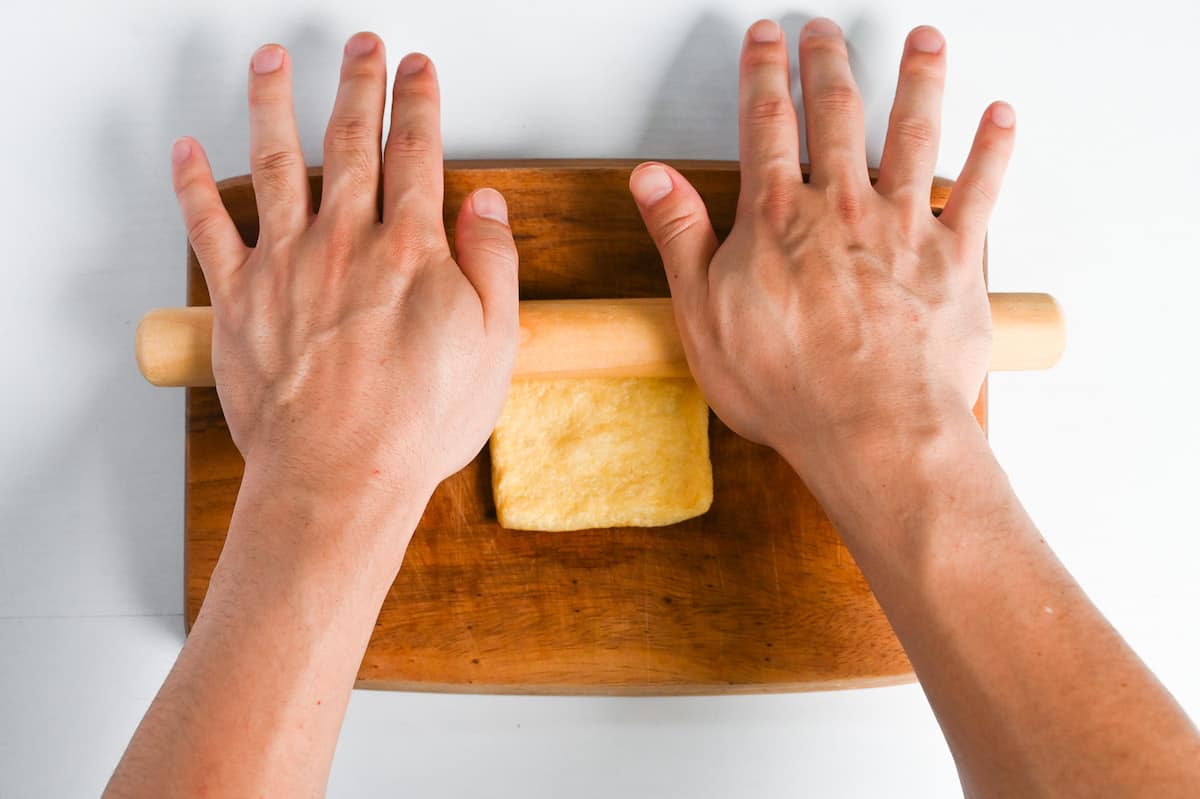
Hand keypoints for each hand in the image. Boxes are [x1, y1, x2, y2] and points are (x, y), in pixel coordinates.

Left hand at [170, 34, 517, 500]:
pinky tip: (188, 150)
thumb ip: (494, 265)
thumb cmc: (417, 422)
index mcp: (410, 249)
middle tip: (362, 46)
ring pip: (277, 161)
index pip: (417, 152)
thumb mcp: (494, 346)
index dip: (419, 103)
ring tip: (272, 61)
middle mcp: (345, 241)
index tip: (418, 70)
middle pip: (351, 139)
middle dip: (358, 83)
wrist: (341, 475)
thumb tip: (486, 205)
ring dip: (274, 102)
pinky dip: (194, 184)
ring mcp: (286, 264)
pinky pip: (209, 227)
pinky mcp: (240, 298)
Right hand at [628, 18, 1012, 471]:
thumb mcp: (702, 316)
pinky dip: (992, 150)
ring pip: (914, 132)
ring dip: (917, 79)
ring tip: (922, 40)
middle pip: (838, 113)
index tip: (766, 38)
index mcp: (778, 218)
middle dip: (830, 63)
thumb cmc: (790, 387)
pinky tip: (999, 115)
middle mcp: (843, 207)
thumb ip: (680, 238)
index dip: (763, 72)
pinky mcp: (955, 260)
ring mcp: (904, 228)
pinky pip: (980, 191)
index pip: (765, 123)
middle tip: (827, 30)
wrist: (872, 431)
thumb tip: (652, 179)